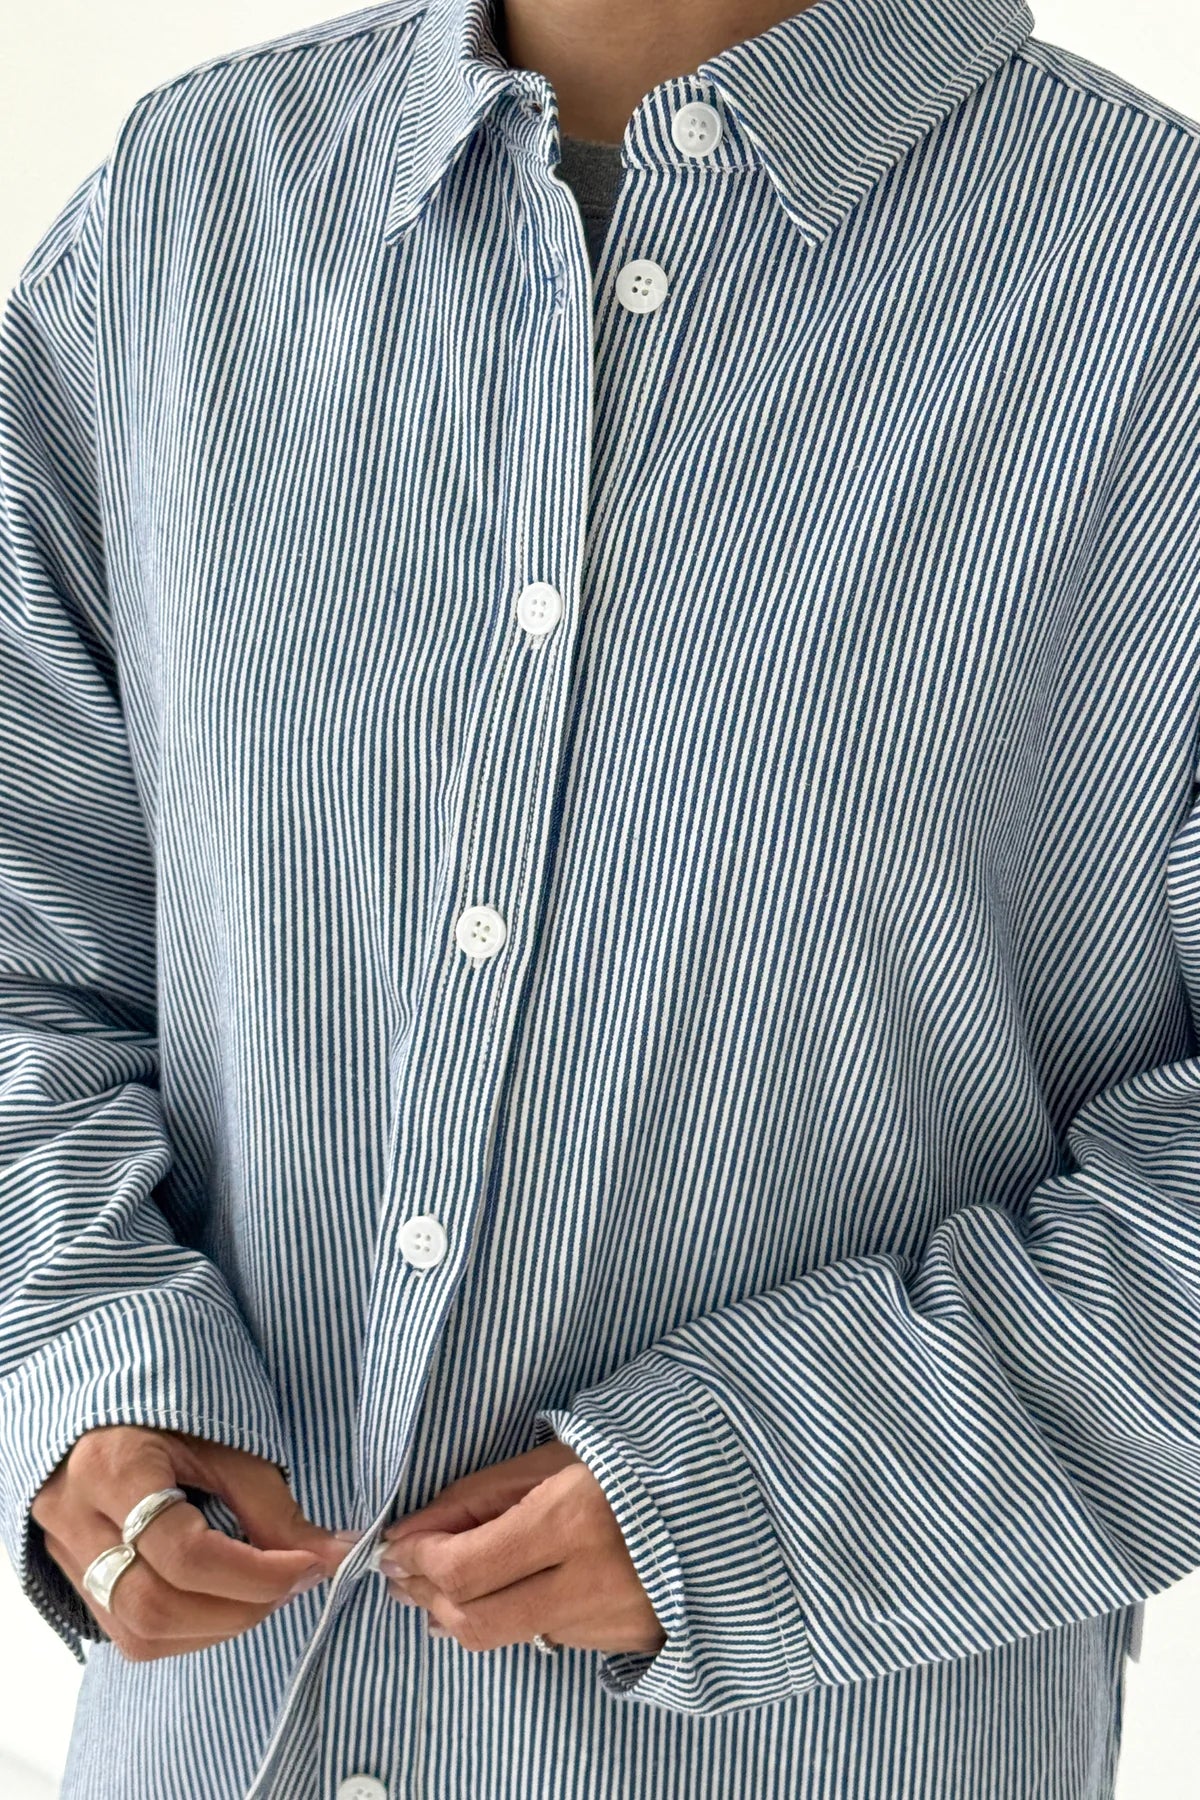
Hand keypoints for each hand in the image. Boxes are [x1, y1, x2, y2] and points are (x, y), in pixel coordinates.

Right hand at [31, 1425, 357, 1661]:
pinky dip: (187, 1630)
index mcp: (113, 1468)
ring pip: (137, 1632)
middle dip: (237, 1610)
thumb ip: (273, 1506)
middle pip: (154, 1606)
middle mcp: (75, 1517)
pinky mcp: (72, 1575)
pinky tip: (222, 1600)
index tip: (308, 1564)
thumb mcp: (226, 1440)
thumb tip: (334, 1557)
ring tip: (261, 1592)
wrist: (107, 1398)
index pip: (182, 1552)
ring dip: (215, 1628)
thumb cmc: (172, 1408)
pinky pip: (127, 1632)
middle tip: (291, 1583)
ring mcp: (65, 1551)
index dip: (255, 1573)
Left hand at [375, 1438, 667, 1657]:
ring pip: (506, 1636)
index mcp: (570, 1520)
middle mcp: (589, 1582)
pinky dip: (514, 1615)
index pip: (463, 1567)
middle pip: (474, 1620)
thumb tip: (410, 1536)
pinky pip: (546, 1636)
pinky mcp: (625, 1642)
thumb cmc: (629, 1460)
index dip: (415, 1561)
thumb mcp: (552, 1456)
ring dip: (460, 1612)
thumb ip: (477, 1497)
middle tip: (404, 1573)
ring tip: (445, 1580)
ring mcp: (609, 1621)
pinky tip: (511, 1586)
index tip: (392, 1548)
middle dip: (426, 1597)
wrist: (724, 1499)